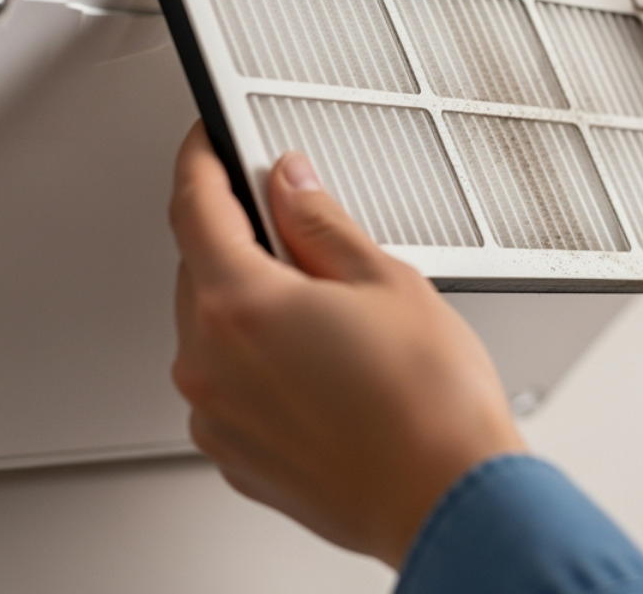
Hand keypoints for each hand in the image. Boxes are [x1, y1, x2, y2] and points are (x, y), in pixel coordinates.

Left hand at [168, 123, 524, 566]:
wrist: (448, 502)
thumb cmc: (430, 405)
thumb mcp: (386, 280)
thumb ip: (321, 222)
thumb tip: (290, 183)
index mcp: (239, 304)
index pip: (194, 206)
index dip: (201, 160)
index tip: (210, 140)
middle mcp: (208, 365)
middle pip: (200, 269)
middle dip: (242, 238)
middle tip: (301, 228)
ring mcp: (217, 418)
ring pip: (213, 331)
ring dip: (252, 305)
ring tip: (334, 314)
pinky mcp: (236, 456)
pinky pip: (230, 387)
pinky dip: (259, 363)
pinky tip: (325, 365)